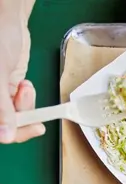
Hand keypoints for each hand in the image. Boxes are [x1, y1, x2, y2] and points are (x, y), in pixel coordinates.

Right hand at [0, 1, 43, 142]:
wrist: (8, 19)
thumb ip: (2, 106)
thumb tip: (6, 135)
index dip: (6, 134)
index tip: (23, 133)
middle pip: (3, 127)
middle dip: (21, 121)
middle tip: (37, 123)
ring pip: (14, 119)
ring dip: (25, 108)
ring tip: (26, 89)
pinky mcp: (8, 93)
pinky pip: (20, 108)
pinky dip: (27, 101)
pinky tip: (25, 86)